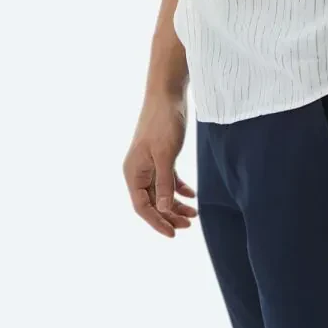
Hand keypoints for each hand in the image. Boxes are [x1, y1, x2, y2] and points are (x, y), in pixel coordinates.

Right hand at [123, 90, 197, 237]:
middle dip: (169, 215)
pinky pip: (168, 179)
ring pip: (161, 192)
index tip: (173, 234)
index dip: (157, 222)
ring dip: (176, 204)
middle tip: (189, 224)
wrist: (167, 93)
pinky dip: (179, 188)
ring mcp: (149, 163)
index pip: (143, 207)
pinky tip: (192, 195)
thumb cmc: (163, 122)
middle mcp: (138, 170)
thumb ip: (164, 183)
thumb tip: (163, 210)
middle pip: (153, 202)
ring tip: (194, 214)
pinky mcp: (160, 155)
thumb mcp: (165, 155)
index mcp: (133, 172)